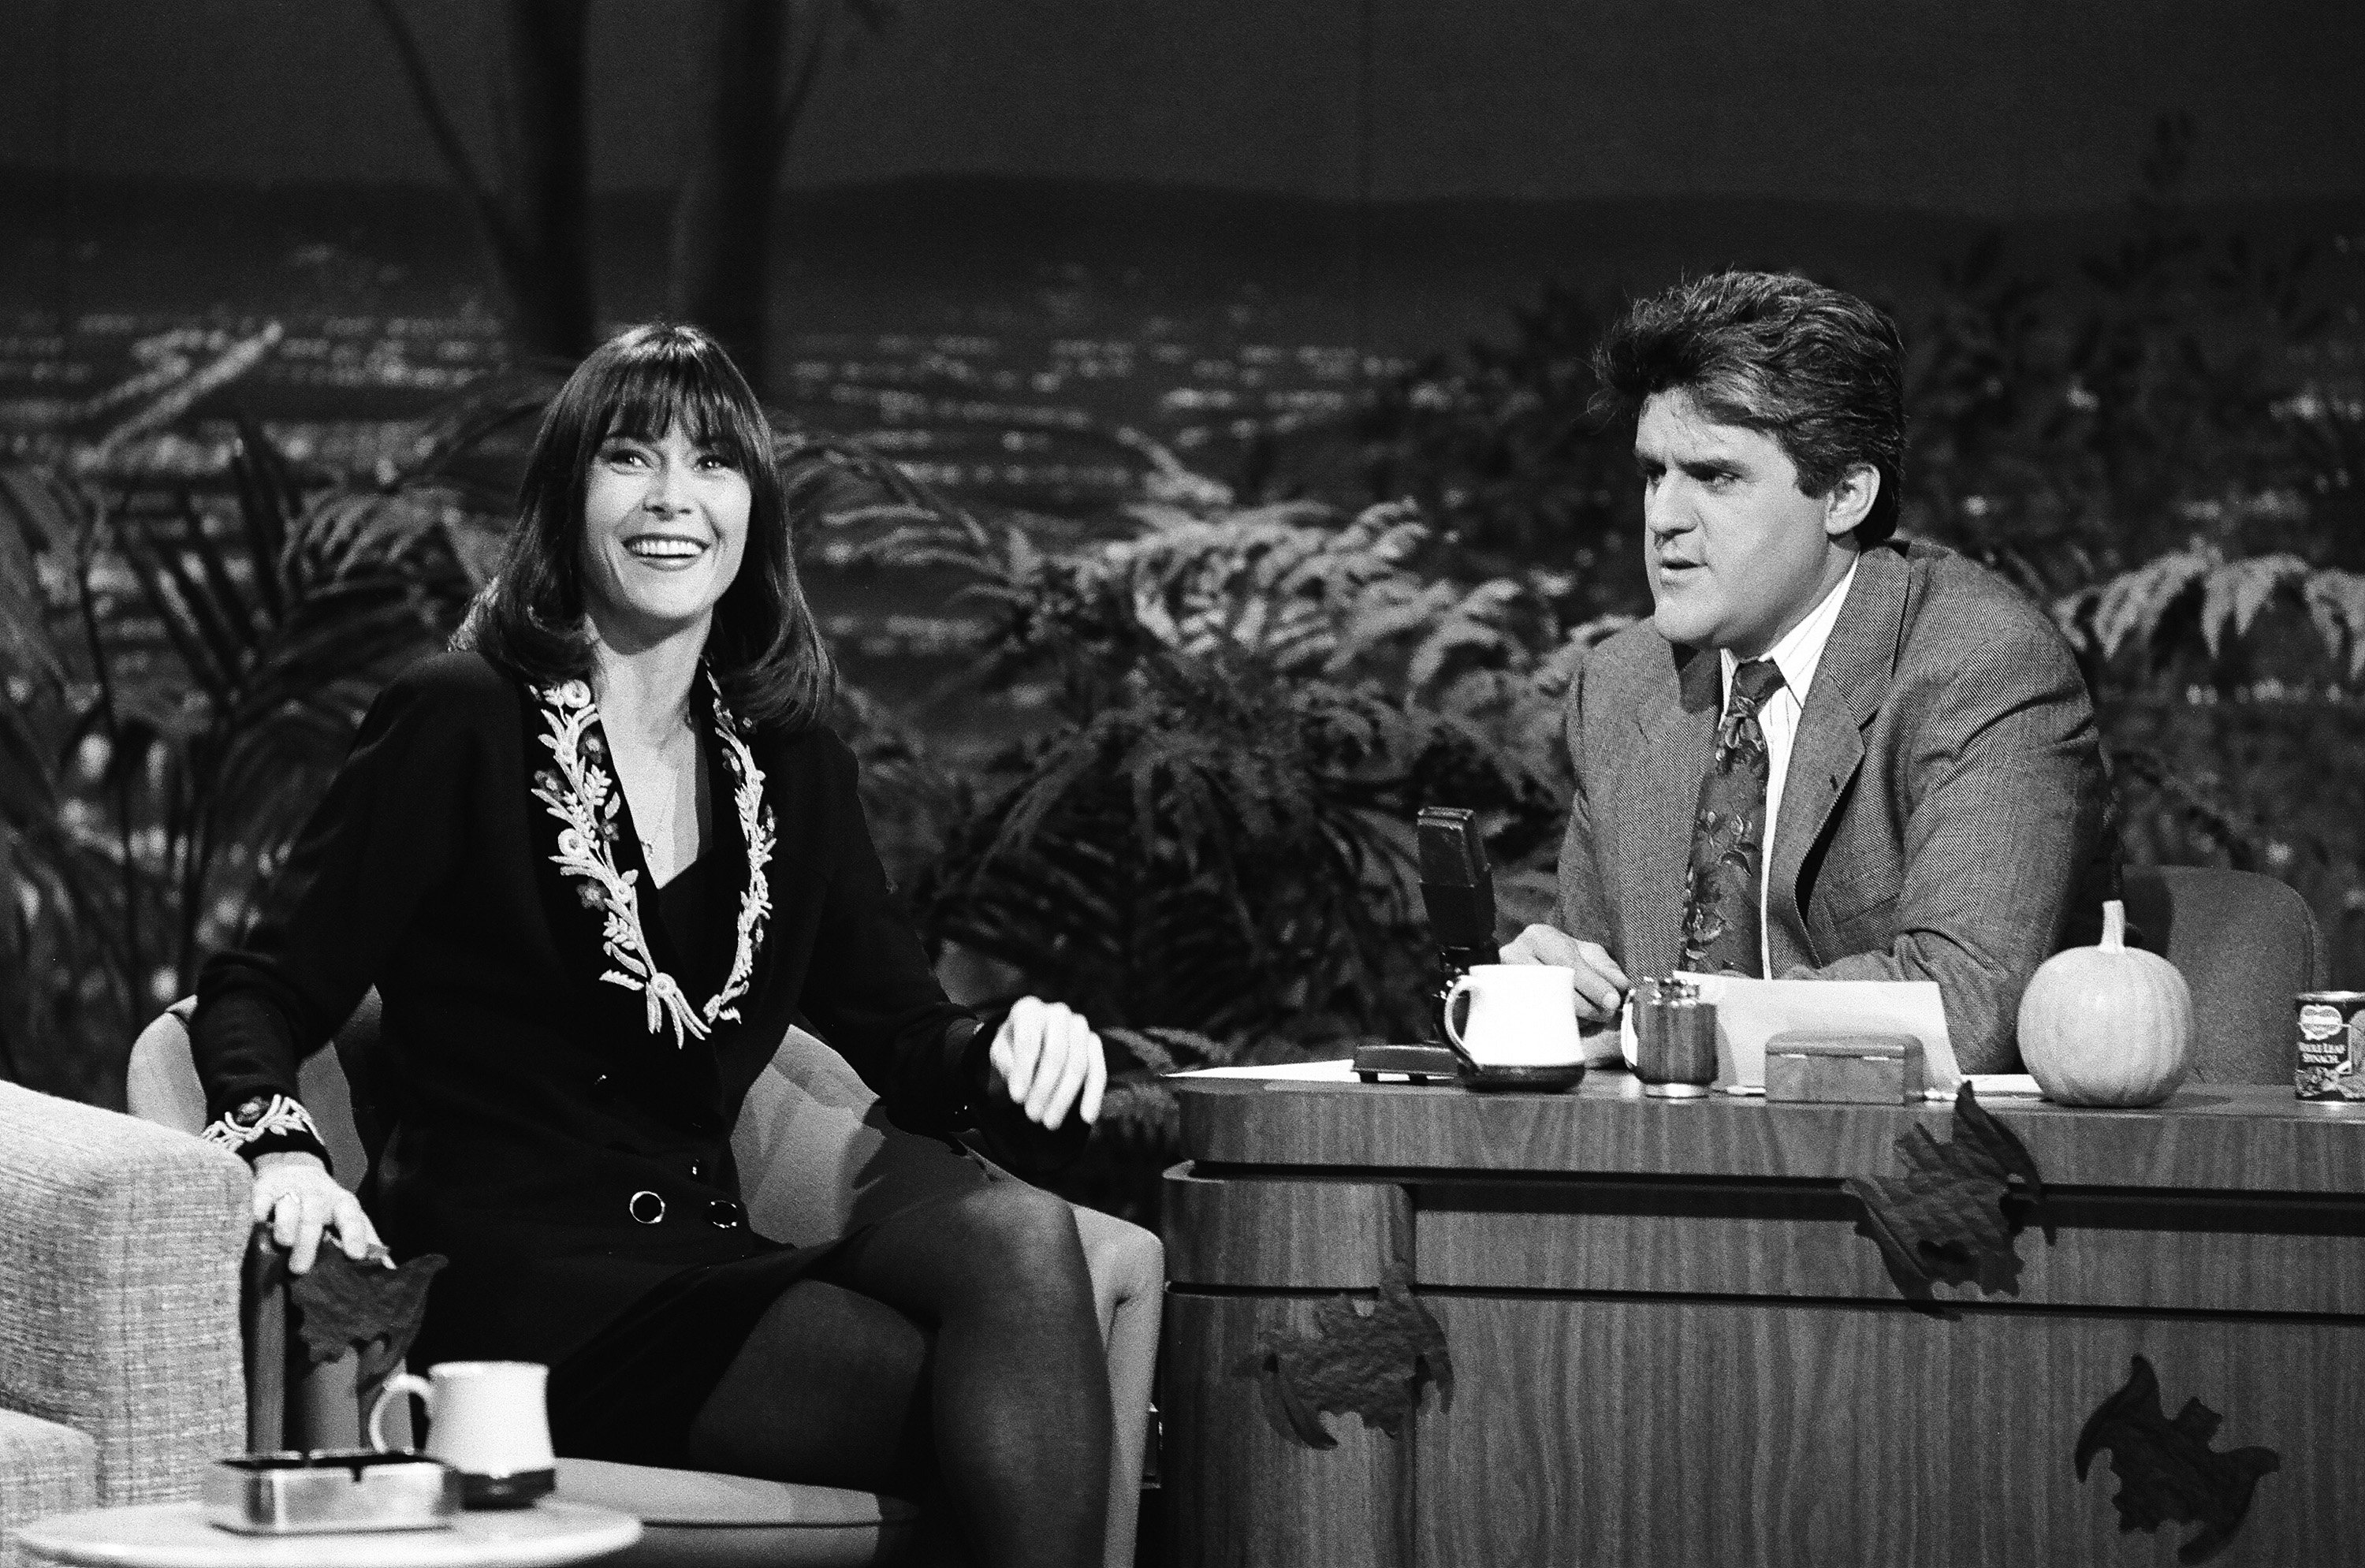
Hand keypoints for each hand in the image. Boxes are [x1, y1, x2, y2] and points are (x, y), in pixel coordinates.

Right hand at [252, 1151, 388, 1274]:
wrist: (294, 1171)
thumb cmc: (325, 1205)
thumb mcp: (348, 1217)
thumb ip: (366, 1240)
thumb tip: (388, 1268)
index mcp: (342, 1204)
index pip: (352, 1218)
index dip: (355, 1235)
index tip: (356, 1256)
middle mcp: (317, 1196)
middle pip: (315, 1216)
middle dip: (308, 1241)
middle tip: (300, 1269)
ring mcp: (290, 1191)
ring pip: (288, 1207)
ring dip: (285, 1224)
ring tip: (283, 1244)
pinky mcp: (264, 1190)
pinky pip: (259, 1200)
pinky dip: (256, 1212)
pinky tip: (254, 1225)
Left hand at [987, 997, 1106, 1132]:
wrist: (1031, 1040)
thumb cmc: (1013, 1047)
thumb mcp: (1000, 1052)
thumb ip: (1007, 1063)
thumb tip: (1022, 1088)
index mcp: (1029, 1010)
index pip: (1029, 1040)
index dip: (1023, 1071)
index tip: (1016, 1099)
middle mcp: (1058, 1013)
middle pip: (1055, 1054)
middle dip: (1044, 1088)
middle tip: (1032, 1116)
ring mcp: (1080, 1027)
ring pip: (1077, 1065)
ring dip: (1064, 1097)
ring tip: (1050, 1123)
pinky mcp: (1094, 1043)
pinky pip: (1098, 1070)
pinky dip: (1093, 1095)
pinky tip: (1087, 1117)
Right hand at [1499, 923, 1630, 1021]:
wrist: (1531, 965)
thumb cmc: (1564, 958)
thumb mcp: (1588, 955)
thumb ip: (1606, 969)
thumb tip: (1621, 987)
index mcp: (1538, 937)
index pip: (1566, 961)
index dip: (1592, 983)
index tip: (1612, 1001)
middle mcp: (1515, 954)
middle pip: (1552, 985)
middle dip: (1585, 1004)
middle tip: (1605, 1014)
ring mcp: (1505, 980)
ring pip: (1542, 1005)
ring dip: (1573, 1017)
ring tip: (1591, 1019)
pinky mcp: (1504, 1002)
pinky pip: (1532, 1019)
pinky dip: (1556, 1025)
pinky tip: (1571, 1023)